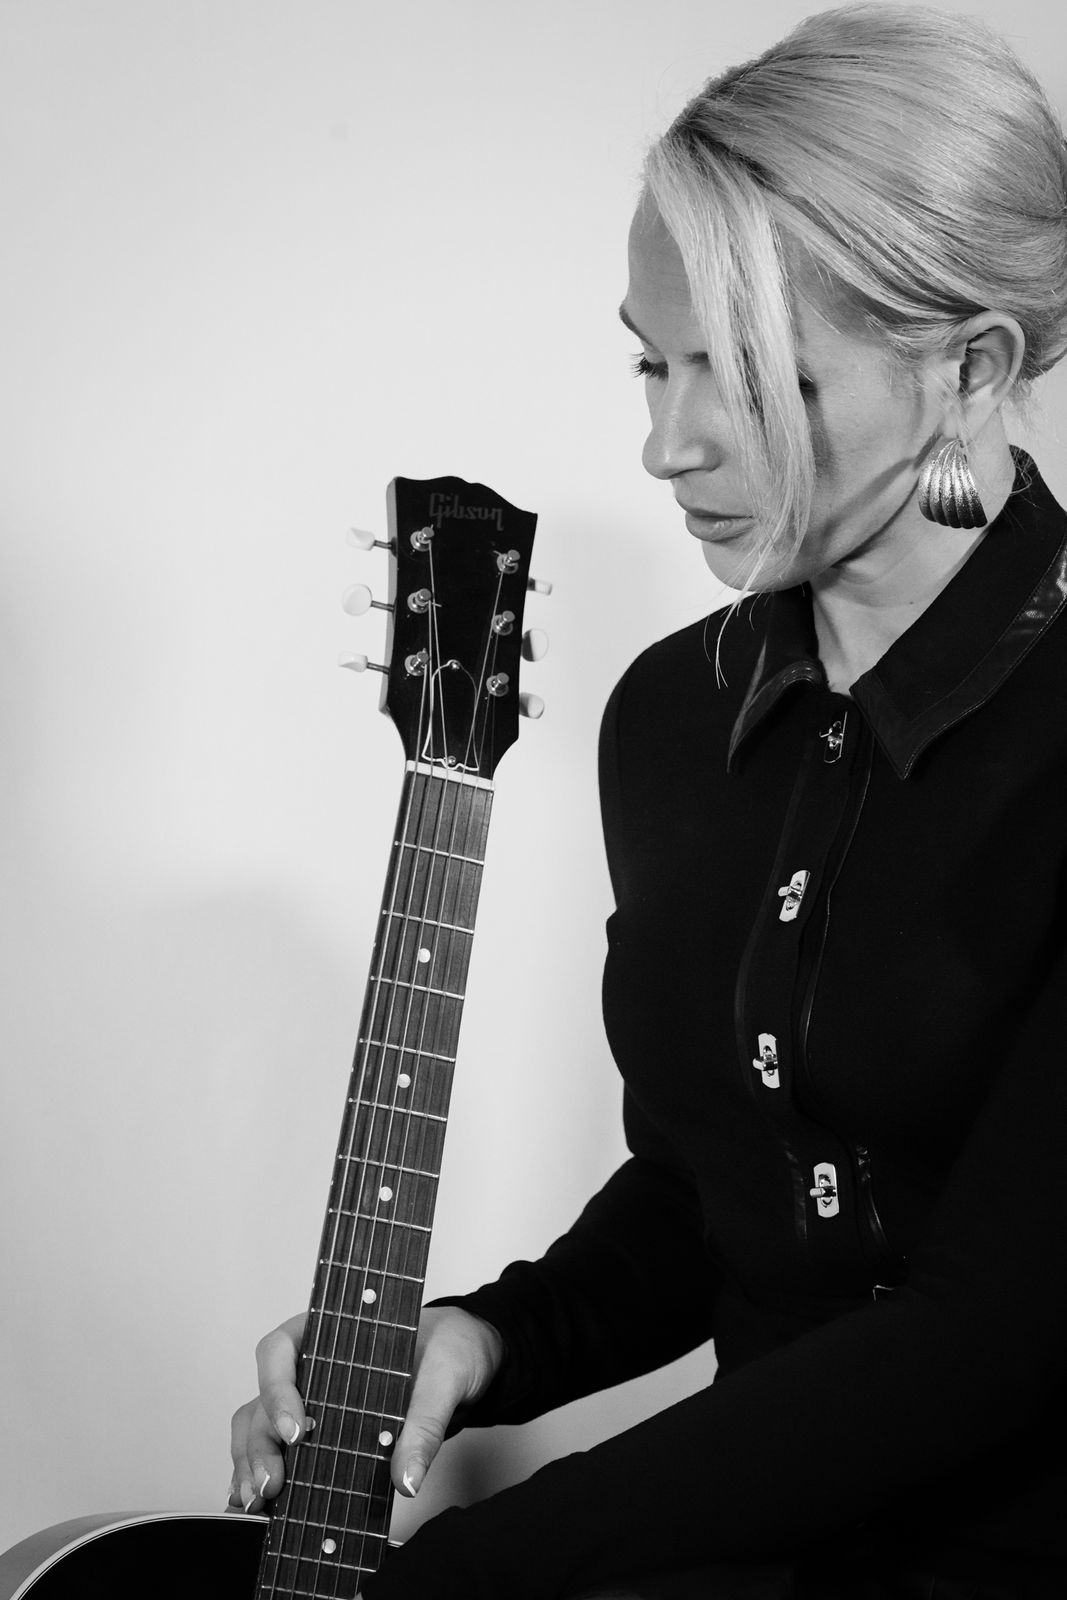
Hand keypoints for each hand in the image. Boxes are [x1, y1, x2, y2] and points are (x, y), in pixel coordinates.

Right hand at [228, 1304, 504, 1511]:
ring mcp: (309, 1402)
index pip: (279, 1351)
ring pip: (258, 1429)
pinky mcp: (318, 1435)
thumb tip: (405, 1479)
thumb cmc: (448, 1350)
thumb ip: (426, 1424)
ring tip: (260, 1503)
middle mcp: (309, 1367)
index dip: (276, 1389)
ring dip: (252, 1465)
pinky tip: (262, 1508)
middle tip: (272, 1485)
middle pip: (261, 1400)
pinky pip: (276, 1451)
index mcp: (328, 1334)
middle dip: (259, 1445)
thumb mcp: (445, 1378)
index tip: (296, 1430)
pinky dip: (261, 1475)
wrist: (465, 1361)